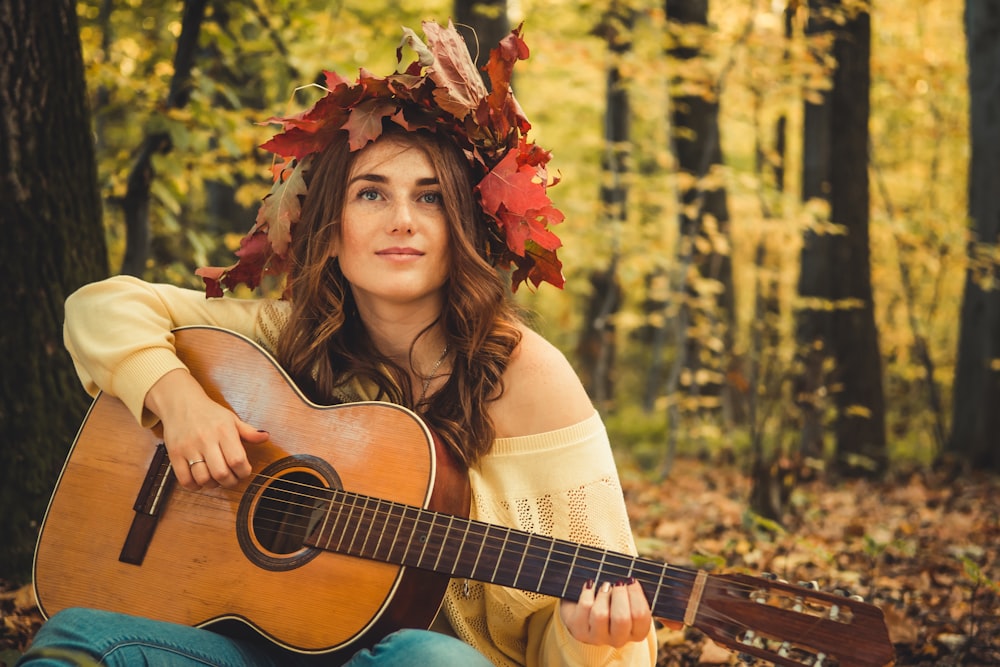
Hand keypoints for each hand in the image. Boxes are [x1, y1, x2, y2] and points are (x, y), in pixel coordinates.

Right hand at [145, 369, 268, 490]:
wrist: (180, 402)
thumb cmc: (209, 413)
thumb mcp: (231, 419)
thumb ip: (248, 431)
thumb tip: (265, 437)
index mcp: (224, 430)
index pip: (237, 460)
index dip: (244, 472)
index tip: (244, 472)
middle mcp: (206, 439)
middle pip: (221, 473)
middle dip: (230, 482)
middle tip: (231, 479)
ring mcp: (188, 448)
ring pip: (203, 478)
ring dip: (213, 484)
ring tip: (216, 479)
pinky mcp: (174, 454)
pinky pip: (185, 479)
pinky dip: (194, 486)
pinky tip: (200, 480)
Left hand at [559, 578, 652, 647]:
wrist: (586, 602)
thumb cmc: (616, 599)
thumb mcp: (636, 601)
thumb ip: (656, 607)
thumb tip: (679, 625)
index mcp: (637, 632)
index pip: (642, 616)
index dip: (636, 594)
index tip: (631, 580)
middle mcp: (618, 639)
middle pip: (622, 618)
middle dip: (619, 594)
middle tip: (617, 582)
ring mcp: (597, 637)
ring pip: (601, 615)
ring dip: (603, 593)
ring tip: (604, 585)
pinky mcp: (580, 631)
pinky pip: (584, 608)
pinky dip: (588, 592)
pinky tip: (590, 586)